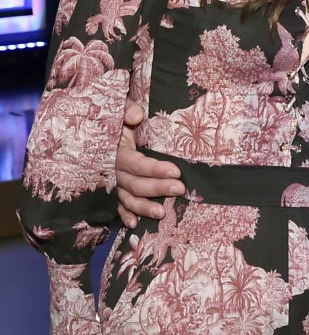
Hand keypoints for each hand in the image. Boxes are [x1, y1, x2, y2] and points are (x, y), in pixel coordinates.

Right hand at [115, 97, 184, 226]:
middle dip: (158, 188)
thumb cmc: (117, 119)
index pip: (136, 164)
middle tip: (180, 189)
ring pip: (127, 198)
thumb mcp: (120, 109)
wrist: (102, 128)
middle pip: (135, 184)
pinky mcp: (112, 190)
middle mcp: (112, 170)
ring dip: (143, 207)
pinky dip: (125, 216)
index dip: (155, 169)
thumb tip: (137, 116)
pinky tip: (134, 224)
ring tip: (162, 214)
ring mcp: (111, 183)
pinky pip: (117, 206)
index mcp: (115, 151)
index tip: (176, 171)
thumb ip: (127, 109)